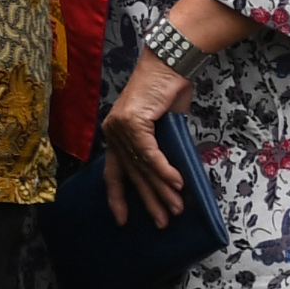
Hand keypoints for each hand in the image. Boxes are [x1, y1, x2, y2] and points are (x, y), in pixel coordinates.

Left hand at [101, 48, 194, 228]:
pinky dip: (164, 169)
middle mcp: (113, 133)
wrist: (168, 66)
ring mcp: (119, 126)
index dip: (117, 199)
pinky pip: (149, 152)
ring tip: (176, 209)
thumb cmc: (167, 96)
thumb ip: (162, 152)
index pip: (112, 174)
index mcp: (116, 137)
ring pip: (142, 166)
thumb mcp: (164, 130)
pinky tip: (177, 184)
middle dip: (148, 201)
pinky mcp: (132, 121)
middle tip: (162, 222)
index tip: (122, 222)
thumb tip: (170, 181)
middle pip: (131, 175)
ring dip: (161, 190)